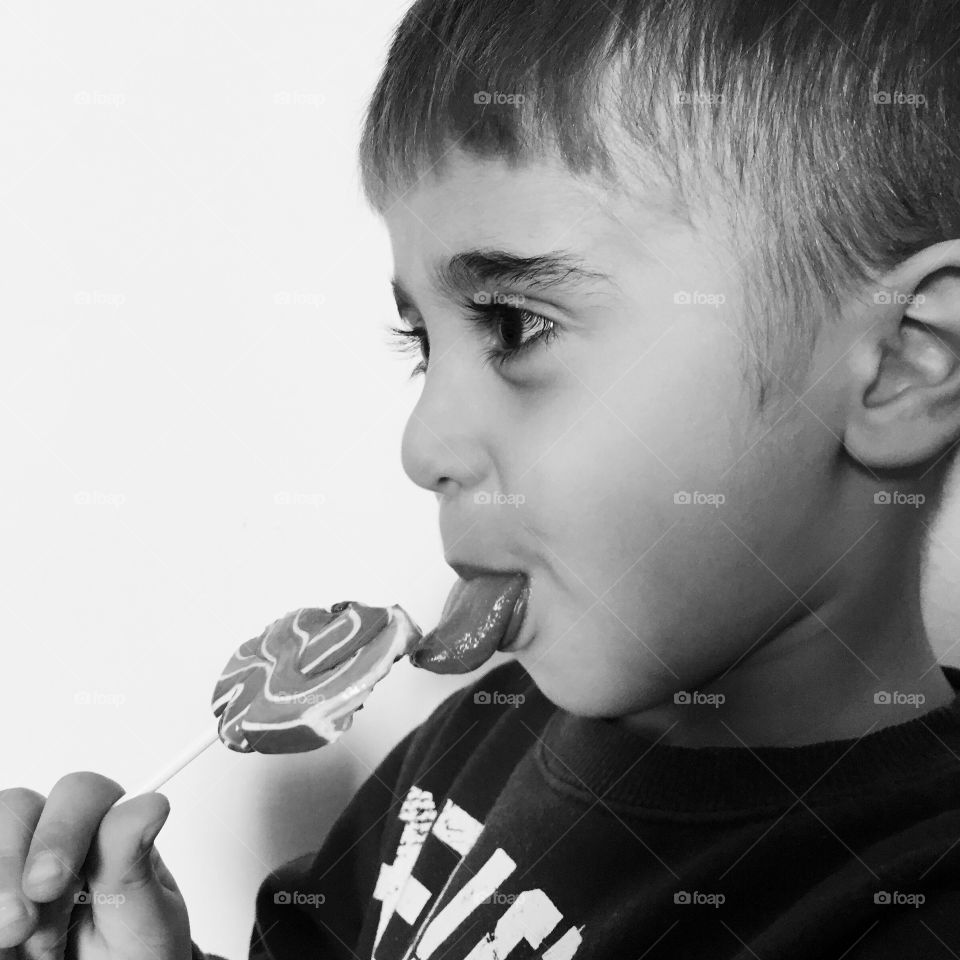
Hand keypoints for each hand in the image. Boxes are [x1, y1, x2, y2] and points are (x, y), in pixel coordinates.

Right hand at [0, 772, 191, 959]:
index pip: (83, 794)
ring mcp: (17, 865)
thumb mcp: (143, 921)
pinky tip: (6, 949)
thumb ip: (133, 866)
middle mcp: (58, 841)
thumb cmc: (134, 959)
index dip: (61, 830)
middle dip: (12, 864)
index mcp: (107, 834)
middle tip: (20, 924)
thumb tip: (150, 806)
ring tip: (17, 941)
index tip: (51, 883)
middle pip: (18, 807)